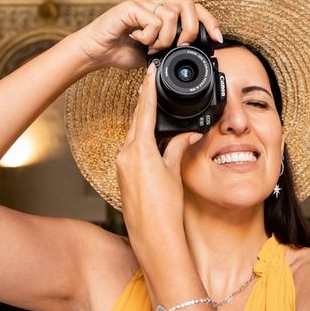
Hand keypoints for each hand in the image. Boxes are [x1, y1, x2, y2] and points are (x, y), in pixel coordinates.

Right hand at [73, 0, 222, 70]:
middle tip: (180, 46)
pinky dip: (149, 36)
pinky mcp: (130, 8)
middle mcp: (156, 5)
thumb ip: (171, 50)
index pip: (194, 10)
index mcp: (164, 14)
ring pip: (171, 15)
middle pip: (188, 6)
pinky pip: (153, 20)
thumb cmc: (121, 51)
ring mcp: (143, 4)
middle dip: (190, 30)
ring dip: (165, 39)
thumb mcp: (154, 54)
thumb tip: (191, 55)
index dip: (209, 22)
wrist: (95, 53)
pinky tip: (138, 40)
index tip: (217, 39)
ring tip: (152, 47)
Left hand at [116, 62, 203, 244]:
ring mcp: (121, 165)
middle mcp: (125, 154)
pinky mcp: (122, 175)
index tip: (150, 73)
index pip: (145, 112)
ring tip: (154, 106)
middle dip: (145, 102)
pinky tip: (151, 137)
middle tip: (151, 83)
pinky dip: (142, 138)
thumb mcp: (174, 172)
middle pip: (137, 121)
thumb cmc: (164, 208)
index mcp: (139, 150)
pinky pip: (132, 149)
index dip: (149, 90)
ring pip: (134, 134)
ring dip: (144, 121)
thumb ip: (178, 148)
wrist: (152, 236)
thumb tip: (187, 134)